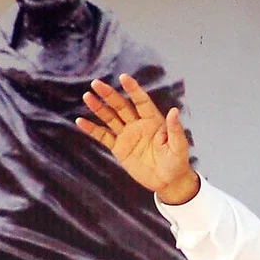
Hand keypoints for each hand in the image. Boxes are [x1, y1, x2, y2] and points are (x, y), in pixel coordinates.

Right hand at [77, 74, 199, 204]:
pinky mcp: (119, 148)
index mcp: (153, 120)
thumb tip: (174, 110)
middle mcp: (138, 124)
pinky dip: (92, 130)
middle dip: (109, 95)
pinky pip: (103, 137)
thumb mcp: (179, 146)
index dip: (133, 89)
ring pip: (110, 118)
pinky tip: (80, 121)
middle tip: (96, 83)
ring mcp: (127, 136)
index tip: (123, 77)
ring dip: (99, 108)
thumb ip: (175, 129)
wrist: (168, 181)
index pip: (141, 101)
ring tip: (87, 96)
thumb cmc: (177, 162)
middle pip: (121, 106)